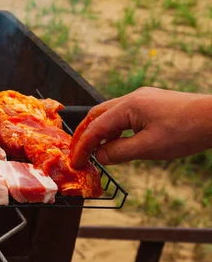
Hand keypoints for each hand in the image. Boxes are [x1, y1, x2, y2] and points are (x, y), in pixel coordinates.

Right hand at [69, 87, 211, 168]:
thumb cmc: (187, 131)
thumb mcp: (149, 147)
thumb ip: (119, 152)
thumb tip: (99, 155)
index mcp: (129, 106)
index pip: (95, 127)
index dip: (82, 147)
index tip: (74, 163)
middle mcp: (132, 98)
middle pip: (97, 115)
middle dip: (84, 135)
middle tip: (77, 154)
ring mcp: (143, 99)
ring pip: (110, 114)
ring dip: (98, 132)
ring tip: (94, 151)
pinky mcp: (152, 104)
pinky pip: (124, 115)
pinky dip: (114, 129)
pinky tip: (117, 143)